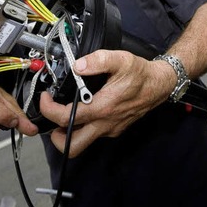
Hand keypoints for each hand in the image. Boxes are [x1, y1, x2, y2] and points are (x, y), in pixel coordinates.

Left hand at [39, 49, 175, 157]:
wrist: (160, 84)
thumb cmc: (141, 74)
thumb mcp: (121, 60)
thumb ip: (98, 60)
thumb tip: (79, 65)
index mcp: (103, 108)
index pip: (66, 119)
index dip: (49, 109)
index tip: (46, 98)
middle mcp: (105, 123)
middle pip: (72, 146)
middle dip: (56, 137)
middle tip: (53, 118)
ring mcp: (110, 129)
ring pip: (83, 142)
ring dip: (69, 132)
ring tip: (65, 113)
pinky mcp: (115, 128)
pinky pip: (94, 134)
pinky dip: (84, 126)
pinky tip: (84, 108)